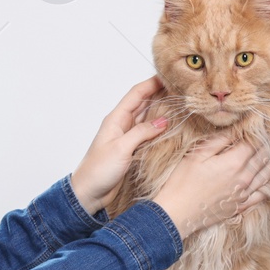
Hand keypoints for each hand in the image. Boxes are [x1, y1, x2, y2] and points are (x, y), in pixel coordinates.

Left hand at [70, 76, 169, 215]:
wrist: (88, 193)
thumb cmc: (98, 170)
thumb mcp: (121, 148)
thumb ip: (141, 132)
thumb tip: (164, 120)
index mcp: (116, 119)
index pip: (136, 94)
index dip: (152, 83)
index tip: (170, 76)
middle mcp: (122, 124)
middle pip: (144, 103)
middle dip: (161, 93)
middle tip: (181, 88)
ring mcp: (127, 136)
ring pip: (147, 117)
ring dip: (162, 110)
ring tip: (181, 103)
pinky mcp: (132, 149)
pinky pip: (148, 133)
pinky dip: (160, 128)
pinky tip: (172, 126)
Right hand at [151, 132, 269, 238]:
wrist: (177, 213)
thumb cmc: (183, 183)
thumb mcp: (197, 154)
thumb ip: (219, 140)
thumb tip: (236, 129)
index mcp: (234, 162)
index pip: (255, 142)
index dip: (257, 131)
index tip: (258, 123)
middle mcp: (245, 177)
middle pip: (263, 156)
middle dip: (267, 144)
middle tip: (267, 135)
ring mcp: (245, 193)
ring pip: (267, 174)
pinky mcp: (241, 205)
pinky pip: (262, 194)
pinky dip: (268, 184)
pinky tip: (268, 178)